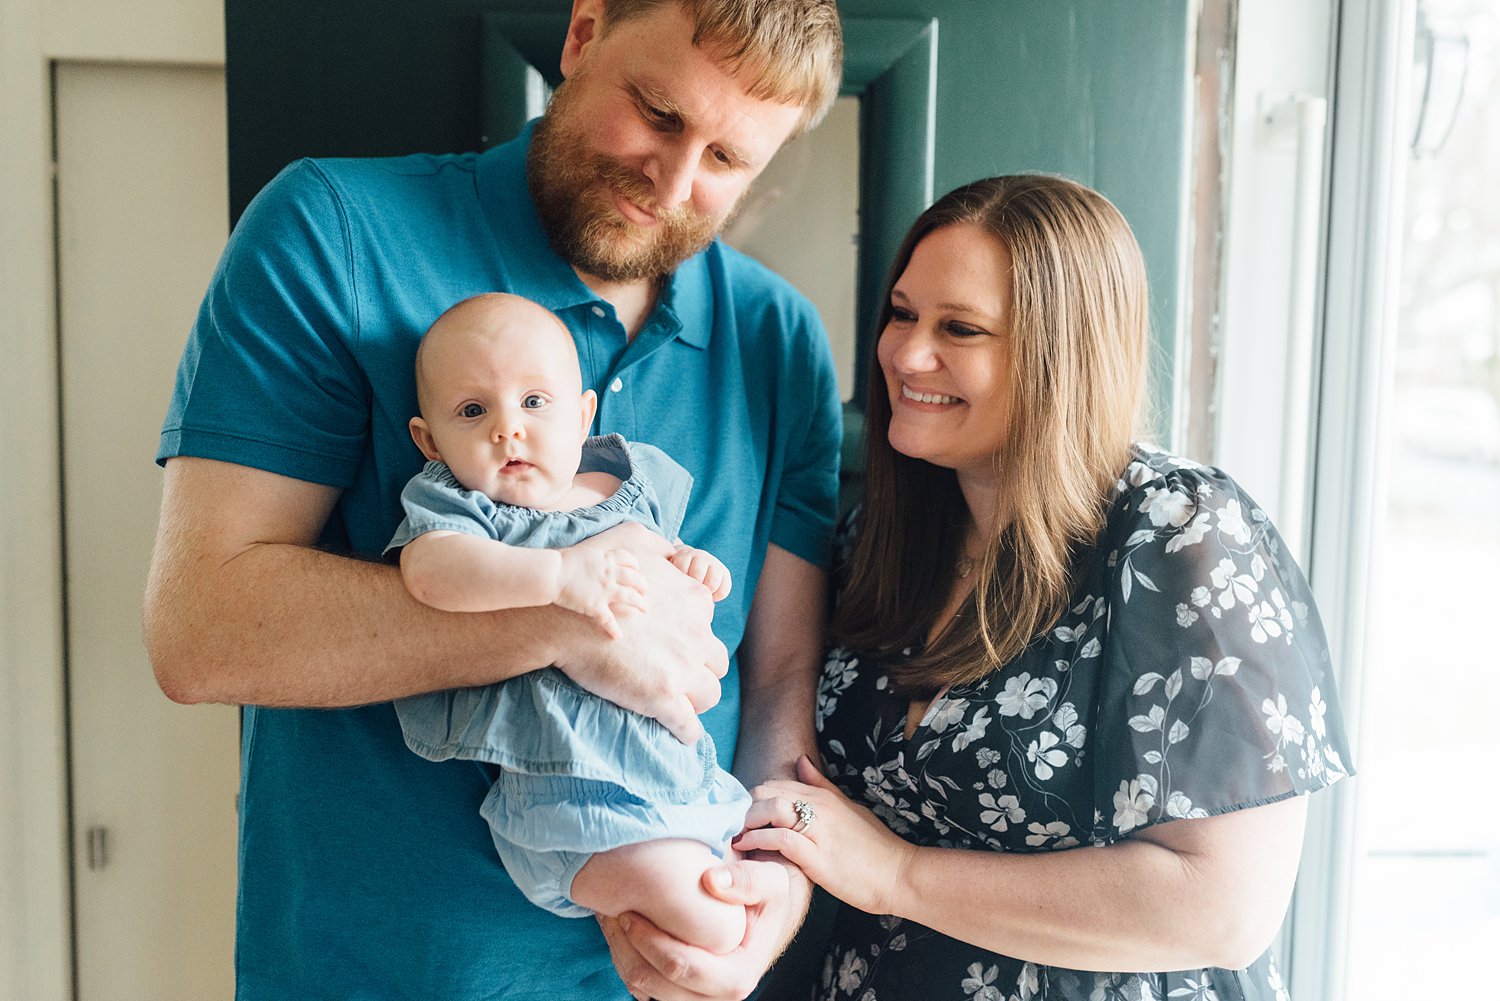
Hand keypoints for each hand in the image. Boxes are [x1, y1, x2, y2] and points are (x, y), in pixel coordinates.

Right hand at [554, 523, 727, 744]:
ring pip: (710, 694)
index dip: (693, 635)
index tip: (676, 641)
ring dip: (696, 698)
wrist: (560, 614)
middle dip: (701, 669)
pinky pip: (688, 726)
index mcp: (695, 600)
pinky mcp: (663, 698)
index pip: (709, 625)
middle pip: (716, 662)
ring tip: (679, 701)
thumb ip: (664, 549)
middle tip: (678, 673)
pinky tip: (679, 731)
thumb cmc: (593, 572)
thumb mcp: (636, 540)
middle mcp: (696, 635)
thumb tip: (678, 553)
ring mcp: (681, 669)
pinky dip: (686, 731)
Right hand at [554, 545, 647, 638]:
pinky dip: (614, 629)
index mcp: (606, 559)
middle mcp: (610, 573)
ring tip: (646, 609)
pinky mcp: (596, 605)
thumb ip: (592, 558)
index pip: (628, 559)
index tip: (637, 570)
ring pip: (630, 596)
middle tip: (646, 592)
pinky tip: (618, 636)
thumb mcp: (582, 553)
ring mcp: (605, 590)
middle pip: (634, 578)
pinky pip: (608, 620)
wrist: (552, 573)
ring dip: (640, 603)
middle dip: (643, 585)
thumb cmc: (560, 562)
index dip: (635, 565)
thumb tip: (592, 560)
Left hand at [598, 856, 807, 1000]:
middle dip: (627, 949)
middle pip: (655, 984)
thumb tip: (711, 881)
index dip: (649, 941)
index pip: (681, 968)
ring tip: (610, 919)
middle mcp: (716, 996)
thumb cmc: (766, 896)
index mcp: (737, 976)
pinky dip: (627, 960)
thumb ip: (746, 879)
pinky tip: (621, 932)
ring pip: (643, 989)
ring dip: (622, 956)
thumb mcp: (770, 881)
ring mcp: (697, 997)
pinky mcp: (681, 991)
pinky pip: (643, 986)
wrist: (764, 912)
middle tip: (611, 912)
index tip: (628, 911)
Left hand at [733, 756, 916, 915]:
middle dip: (744, 808)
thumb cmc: (873, 846)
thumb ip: (820, 785)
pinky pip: (781, 840)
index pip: (775, 784)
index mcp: (824, 796)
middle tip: (733, 827)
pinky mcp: (818, 857)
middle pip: (767, 792)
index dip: (753, 799)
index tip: (741, 816)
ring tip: (735, 836)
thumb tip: (800, 760)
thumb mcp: (847, 807)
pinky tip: (748, 847)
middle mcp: (820, 807)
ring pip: (771, 810)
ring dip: (747, 821)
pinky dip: (759, 841)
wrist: (898, 874)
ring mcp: (819, 830)